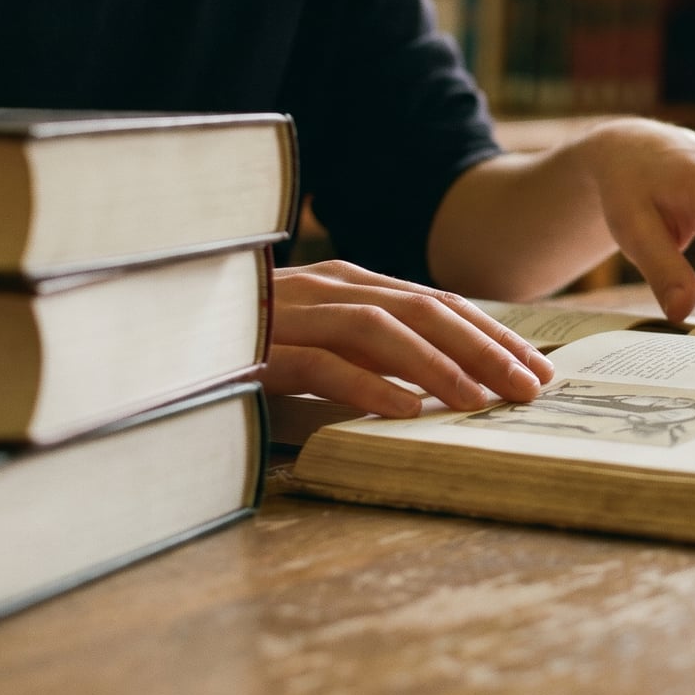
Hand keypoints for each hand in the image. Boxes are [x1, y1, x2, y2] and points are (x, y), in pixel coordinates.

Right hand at [258, 260, 554, 416]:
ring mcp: (292, 311)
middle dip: (485, 349)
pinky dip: (366, 384)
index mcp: (350, 284)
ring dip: (438, 366)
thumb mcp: (322, 346)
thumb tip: (440, 391)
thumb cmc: (251, 346)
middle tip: (530, 388)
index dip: (493, 334)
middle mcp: (328, 287)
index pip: (438, 304)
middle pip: (424, 311)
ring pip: (381, 330)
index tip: (538, 367)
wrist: (155, 329)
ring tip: (480, 401)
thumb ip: (373, 355)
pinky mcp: (257, 344)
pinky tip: (404, 411)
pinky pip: (320, 361)